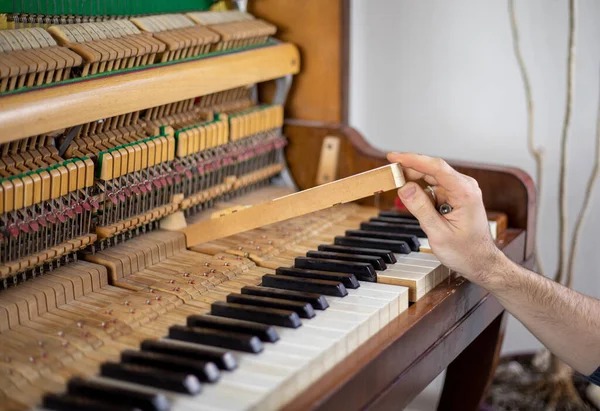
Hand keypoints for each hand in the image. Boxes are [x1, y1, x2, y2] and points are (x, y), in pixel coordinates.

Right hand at [387, 152, 502, 283]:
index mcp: (465, 192)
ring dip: (414, 184)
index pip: (436, 167)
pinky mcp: (454, 197)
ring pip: (430, 179)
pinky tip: (415, 205)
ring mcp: (459, 191)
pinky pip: (433, 189)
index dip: (413, 159)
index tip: (394, 156)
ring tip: (399, 192)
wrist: (480, 262)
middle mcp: (464, 187)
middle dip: (409, 170)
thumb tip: (405, 187)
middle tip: (389, 175)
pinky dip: (421, 194)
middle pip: (431, 170)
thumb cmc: (466, 251)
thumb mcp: (438, 232)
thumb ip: (420, 208)